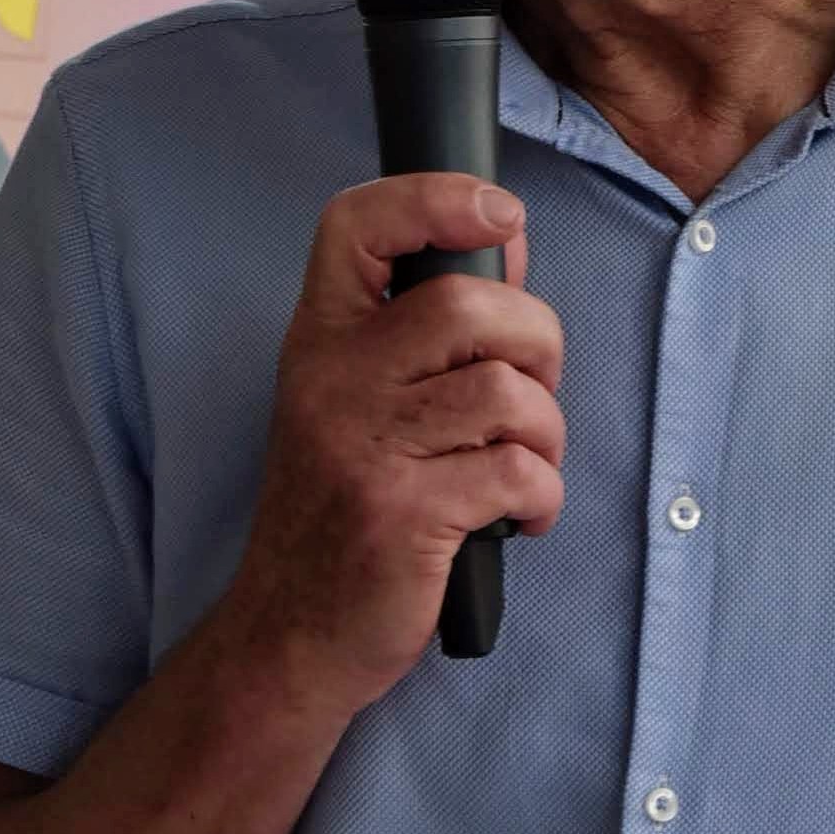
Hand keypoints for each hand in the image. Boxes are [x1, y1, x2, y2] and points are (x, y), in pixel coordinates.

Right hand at [223, 176, 565, 709]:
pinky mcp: (401, 515)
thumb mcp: (359, 404)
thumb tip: (506, 239)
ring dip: (545, 433)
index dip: (436, 197)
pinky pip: (516, 471)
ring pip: (506, 391)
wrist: (290, 636)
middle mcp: (331, 381)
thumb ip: (426, 327)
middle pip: (466, 304)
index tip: (498, 214)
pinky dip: (541, 495)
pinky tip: (519, 517)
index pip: (355, 225)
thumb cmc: (342, 513)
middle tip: (532, 391)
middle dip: (537, 342)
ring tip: (522, 466)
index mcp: (320, 341)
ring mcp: (362, 447)